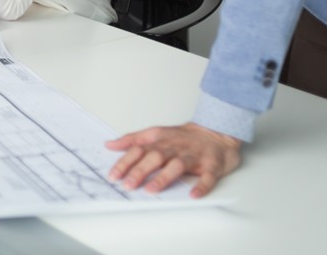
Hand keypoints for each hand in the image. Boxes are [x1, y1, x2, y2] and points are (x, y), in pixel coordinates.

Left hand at [106, 122, 241, 197]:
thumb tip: (109, 145)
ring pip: (177, 165)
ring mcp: (194, 156)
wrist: (217, 133)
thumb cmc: (184, 137)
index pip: (138, 149)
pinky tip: (193, 195)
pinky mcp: (212, 165)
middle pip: (155, 157)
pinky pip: (208, 176)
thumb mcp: (156, 133)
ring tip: (151, 190)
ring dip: (164, 177)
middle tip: (127, 185)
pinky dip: (201, 186)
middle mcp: (175, 147)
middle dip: (140, 170)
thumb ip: (132, 139)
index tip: (113, 175)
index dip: (125, 162)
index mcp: (160, 140)